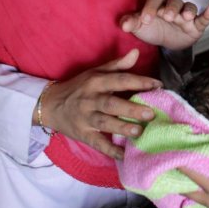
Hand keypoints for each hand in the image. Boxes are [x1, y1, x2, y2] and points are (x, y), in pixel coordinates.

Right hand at [38, 49, 160, 159]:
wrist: (50, 105)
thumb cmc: (78, 87)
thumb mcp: (95, 73)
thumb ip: (118, 65)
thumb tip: (136, 52)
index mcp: (96, 82)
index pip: (119, 80)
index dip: (139, 82)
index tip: (158, 85)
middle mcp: (90, 100)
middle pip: (111, 104)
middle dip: (131, 109)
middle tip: (151, 113)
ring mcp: (85, 118)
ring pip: (104, 123)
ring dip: (122, 128)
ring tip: (139, 132)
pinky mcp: (82, 134)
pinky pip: (97, 143)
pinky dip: (110, 150)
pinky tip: (124, 155)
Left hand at [119, 0, 208, 49]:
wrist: (167, 42)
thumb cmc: (153, 29)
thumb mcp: (140, 27)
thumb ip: (131, 23)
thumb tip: (123, 25)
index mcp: (157, 4)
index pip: (154, 0)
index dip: (150, 8)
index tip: (145, 20)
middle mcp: (172, 6)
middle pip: (173, 1)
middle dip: (171, 8)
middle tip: (167, 17)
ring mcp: (186, 15)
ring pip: (188, 7)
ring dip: (187, 10)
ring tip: (186, 16)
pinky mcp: (197, 25)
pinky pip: (204, 18)